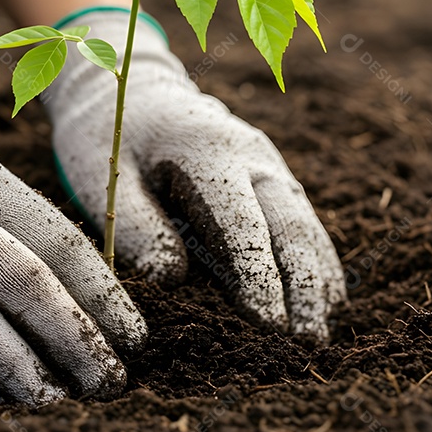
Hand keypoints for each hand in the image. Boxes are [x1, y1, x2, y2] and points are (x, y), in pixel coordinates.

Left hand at [44, 11, 345, 338]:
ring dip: (317, 279)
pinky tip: (327, 300)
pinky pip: (304, 219)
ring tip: (319, 333)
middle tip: (305, 342)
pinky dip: (319, 260)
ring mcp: (269, 162)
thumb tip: (172, 280)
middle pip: (289, 225)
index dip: (258, 276)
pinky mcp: (273, 174)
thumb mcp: (104, 176)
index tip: (268, 324)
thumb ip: (135, 225)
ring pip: (305, 224)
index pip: (242, 223)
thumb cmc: (110, 137)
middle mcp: (251, 154)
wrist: (133, 89)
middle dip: (302, 286)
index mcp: (208, 152)